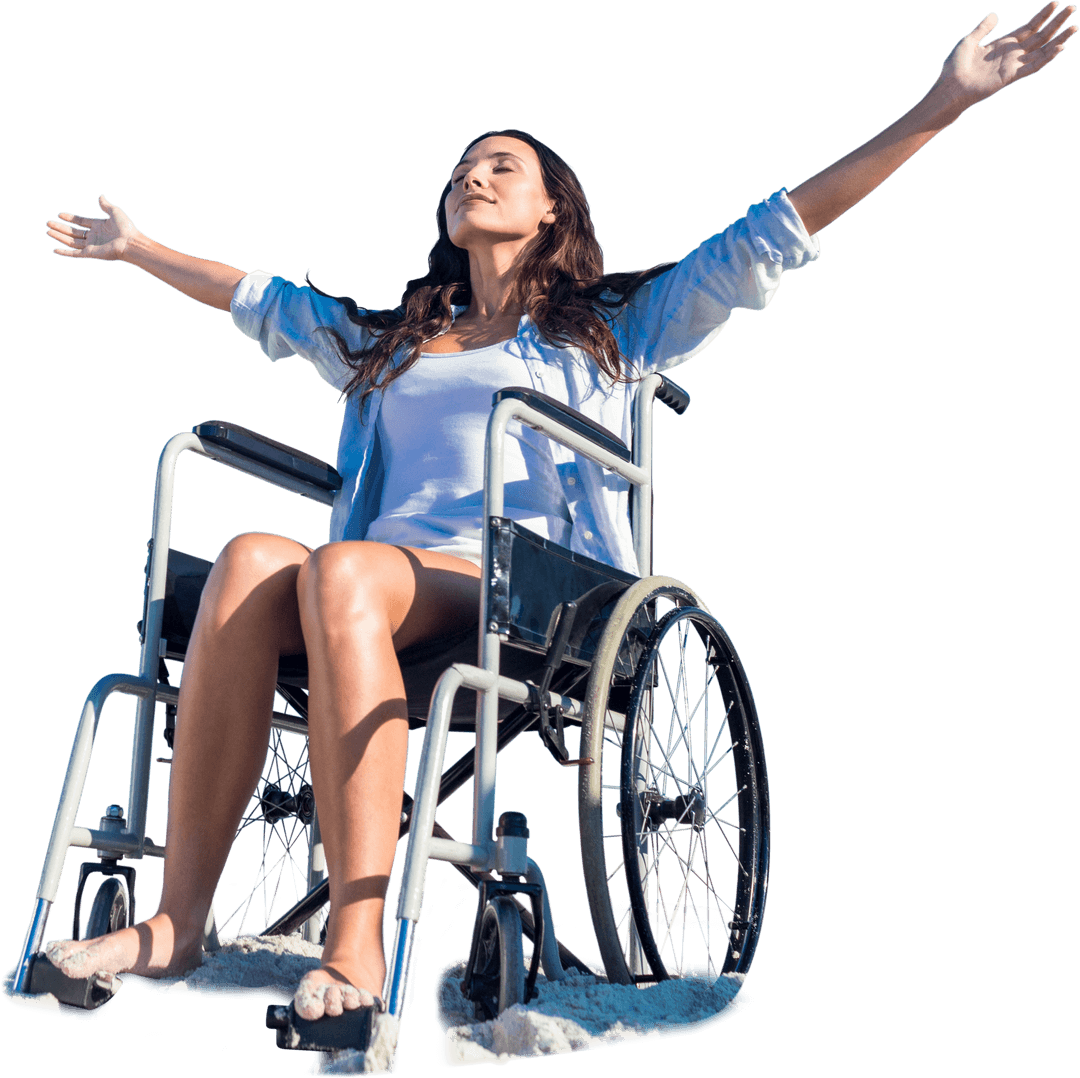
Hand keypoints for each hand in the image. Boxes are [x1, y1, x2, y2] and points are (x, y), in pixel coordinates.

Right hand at [46, 193, 140, 260]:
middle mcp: (94, 236)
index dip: (70, 218)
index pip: (81, 221)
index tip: (59, 214)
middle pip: (73, 231)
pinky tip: (54, 250)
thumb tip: (101, 196)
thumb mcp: (115, 212)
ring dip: (59, 236)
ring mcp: (92, 245)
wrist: (131, 243)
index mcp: (99, 226)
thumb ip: (106, 205)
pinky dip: (65, 252)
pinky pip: (75, 253)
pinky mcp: (91, 253)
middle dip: (61, 227)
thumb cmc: (126, 227)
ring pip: (71, 241)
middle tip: (48, 223)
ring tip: (48, 231)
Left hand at [936, 3, 1076, 107]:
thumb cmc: (954, 68)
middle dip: (1056, 22)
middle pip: (1040, 36)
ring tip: (1074, 26)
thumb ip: (983, 28)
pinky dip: (1047, 58)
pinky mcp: (1010, 76)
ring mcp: (1012, 65)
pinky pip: (1033, 66)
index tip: (1054, 3)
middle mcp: (1010, 54)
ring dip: (1059, 39)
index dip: (1042, 16)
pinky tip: (1059, 47)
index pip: (1028, 28)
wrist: (949, 88)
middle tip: (1072, 8)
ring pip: (1042, 50)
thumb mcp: (968, 41)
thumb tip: (995, 14)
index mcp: (1002, 45)